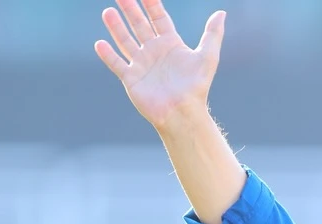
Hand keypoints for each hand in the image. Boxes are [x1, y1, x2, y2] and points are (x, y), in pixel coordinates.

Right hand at [94, 0, 225, 130]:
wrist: (183, 113)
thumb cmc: (196, 86)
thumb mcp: (207, 57)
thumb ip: (212, 34)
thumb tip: (221, 13)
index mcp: (171, 44)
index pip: (159, 18)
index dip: (151, 3)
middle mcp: (154, 52)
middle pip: (140, 25)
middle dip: (130, 9)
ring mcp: (142, 64)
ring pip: (126, 41)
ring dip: (116, 27)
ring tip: (108, 12)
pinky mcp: (131, 78)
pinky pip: (116, 64)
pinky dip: (108, 55)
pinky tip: (100, 43)